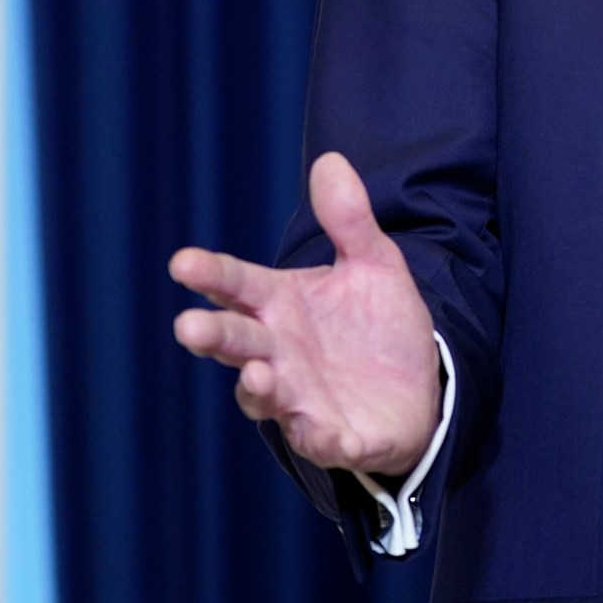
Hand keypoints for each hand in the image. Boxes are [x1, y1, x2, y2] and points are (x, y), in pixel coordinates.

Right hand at [169, 152, 440, 475]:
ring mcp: (301, 399)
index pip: (236, 286)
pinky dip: (322, 439)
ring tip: (261, 374)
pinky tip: (329, 433)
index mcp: (280, 306)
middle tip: (190, 326)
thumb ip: (349, 220)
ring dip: (260, 388)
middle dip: (214, 335)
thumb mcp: (373, 264)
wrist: (418, 384)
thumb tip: (330, 161)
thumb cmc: (377, 324)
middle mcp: (278, 353)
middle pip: (237, 342)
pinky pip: (323, 441)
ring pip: (266, 397)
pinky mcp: (335, 435)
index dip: (211, 275)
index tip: (183, 262)